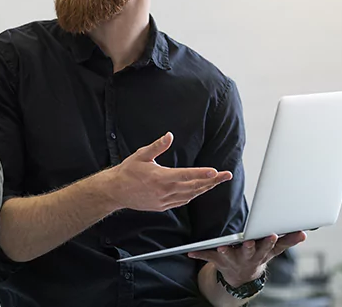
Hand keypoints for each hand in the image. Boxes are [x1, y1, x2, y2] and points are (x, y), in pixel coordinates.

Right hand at [99, 132, 232, 212]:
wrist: (115, 192)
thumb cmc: (127, 171)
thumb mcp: (141, 155)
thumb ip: (157, 146)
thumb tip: (169, 135)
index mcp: (161, 177)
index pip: (186, 175)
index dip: (202, 173)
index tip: (215, 171)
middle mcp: (165, 191)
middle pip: (194, 187)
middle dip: (212, 181)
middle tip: (226, 175)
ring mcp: (164, 200)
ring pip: (190, 195)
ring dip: (205, 188)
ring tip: (217, 181)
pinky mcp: (162, 206)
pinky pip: (182, 202)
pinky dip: (193, 196)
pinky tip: (199, 191)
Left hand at [188, 231, 306, 286]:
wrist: (242, 276)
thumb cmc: (258, 255)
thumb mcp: (274, 250)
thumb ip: (288, 241)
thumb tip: (303, 233)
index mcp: (261, 252)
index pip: (267, 246)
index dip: (270, 241)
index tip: (273, 234)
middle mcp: (247, 257)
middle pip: (249, 252)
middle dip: (250, 247)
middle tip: (249, 241)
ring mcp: (233, 259)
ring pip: (229, 255)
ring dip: (225, 251)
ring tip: (221, 247)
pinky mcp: (218, 259)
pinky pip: (207, 256)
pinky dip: (198, 254)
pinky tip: (190, 252)